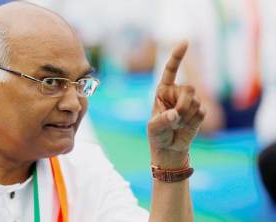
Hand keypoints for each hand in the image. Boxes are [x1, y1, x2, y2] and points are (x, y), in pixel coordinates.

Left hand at [147, 42, 205, 168]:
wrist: (169, 147)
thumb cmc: (157, 134)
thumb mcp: (154, 128)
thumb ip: (163, 120)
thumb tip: (176, 114)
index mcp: (163, 90)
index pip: (171, 70)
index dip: (177, 56)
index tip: (185, 42)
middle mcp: (178, 92)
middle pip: (189, 89)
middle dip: (183, 106)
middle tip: (174, 119)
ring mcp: (190, 101)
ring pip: (196, 102)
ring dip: (186, 117)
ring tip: (177, 125)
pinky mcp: (200, 111)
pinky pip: (201, 112)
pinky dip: (193, 122)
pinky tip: (186, 126)